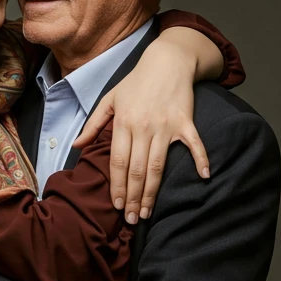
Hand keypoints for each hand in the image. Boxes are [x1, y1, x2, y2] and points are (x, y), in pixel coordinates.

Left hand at [72, 37, 210, 223]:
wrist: (166, 61)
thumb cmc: (136, 82)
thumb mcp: (110, 99)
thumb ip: (93, 125)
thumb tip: (75, 146)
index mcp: (124, 123)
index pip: (118, 162)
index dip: (117, 187)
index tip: (116, 206)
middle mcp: (144, 127)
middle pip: (137, 170)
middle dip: (133, 197)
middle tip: (131, 219)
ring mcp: (166, 126)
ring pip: (158, 166)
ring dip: (153, 192)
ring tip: (147, 212)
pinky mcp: (186, 122)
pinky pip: (194, 144)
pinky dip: (201, 159)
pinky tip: (204, 177)